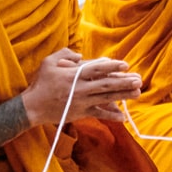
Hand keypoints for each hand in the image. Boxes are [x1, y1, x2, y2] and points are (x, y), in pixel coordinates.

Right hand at [19, 48, 143, 127]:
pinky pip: (99, 114)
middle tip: (139, 80)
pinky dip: (111, 116)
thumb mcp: (49, 62)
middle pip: (107, 84)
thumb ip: (65, 54)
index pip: (97, 68)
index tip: (125, 65)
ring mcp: (82, 102)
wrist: (33, 107)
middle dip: (124, 82)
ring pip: (107, 98)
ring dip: (123, 96)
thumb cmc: (40, 83)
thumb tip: (81, 55)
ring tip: (138, 93)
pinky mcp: (81, 113)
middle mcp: (81, 88)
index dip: (112, 66)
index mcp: (74, 74)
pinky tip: (124, 117)